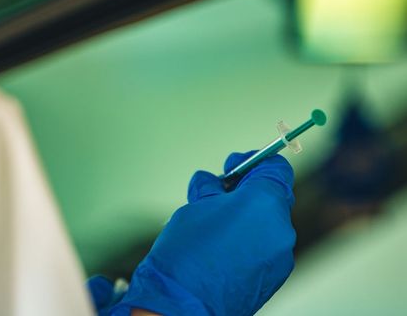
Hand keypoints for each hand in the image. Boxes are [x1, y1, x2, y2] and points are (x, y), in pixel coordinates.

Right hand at [111, 152, 295, 315]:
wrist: (184, 305)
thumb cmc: (187, 252)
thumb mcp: (195, 205)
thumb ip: (212, 187)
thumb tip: (213, 183)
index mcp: (264, 202)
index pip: (275, 168)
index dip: (253, 163)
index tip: (234, 167)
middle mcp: (281, 227)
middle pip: (273, 195)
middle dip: (247, 191)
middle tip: (220, 194)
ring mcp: (281, 255)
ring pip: (269, 222)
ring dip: (248, 217)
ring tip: (219, 224)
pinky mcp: (276, 275)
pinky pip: (267, 245)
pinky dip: (251, 239)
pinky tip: (225, 247)